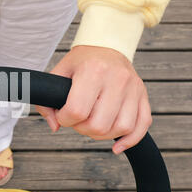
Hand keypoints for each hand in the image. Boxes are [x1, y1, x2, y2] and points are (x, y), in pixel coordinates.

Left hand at [36, 45, 151, 153]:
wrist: (108, 45)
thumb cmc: (82, 61)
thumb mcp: (59, 72)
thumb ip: (48, 100)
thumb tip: (55, 126)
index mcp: (93, 70)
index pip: (77, 110)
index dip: (64, 119)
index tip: (62, 114)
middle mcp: (116, 79)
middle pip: (99, 124)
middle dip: (82, 129)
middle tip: (77, 119)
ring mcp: (133, 88)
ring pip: (121, 128)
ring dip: (102, 135)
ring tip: (92, 125)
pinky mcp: (143, 96)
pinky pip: (142, 125)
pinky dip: (130, 140)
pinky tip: (116, 145)